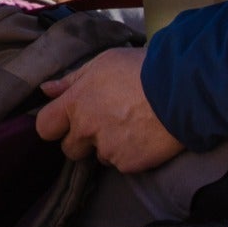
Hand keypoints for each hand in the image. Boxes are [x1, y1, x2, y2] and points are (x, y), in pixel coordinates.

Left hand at [35, 47, 182, 172]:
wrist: (182, 90)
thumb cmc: (142, 69)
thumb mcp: (103, 63)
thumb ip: (71, 80)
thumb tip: (46, 89)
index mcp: (76, 103)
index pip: (45, 126)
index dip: (54, 126)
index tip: (65, 123)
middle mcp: (87, 129)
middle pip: (70, 149)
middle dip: (81, 141)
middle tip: (104, 125)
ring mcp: (108, 149)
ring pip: (100, 156)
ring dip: (110, 146)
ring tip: (132, 125)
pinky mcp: (129, 163)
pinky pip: (123, 163)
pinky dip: (131, 154)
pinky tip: (144, 135)